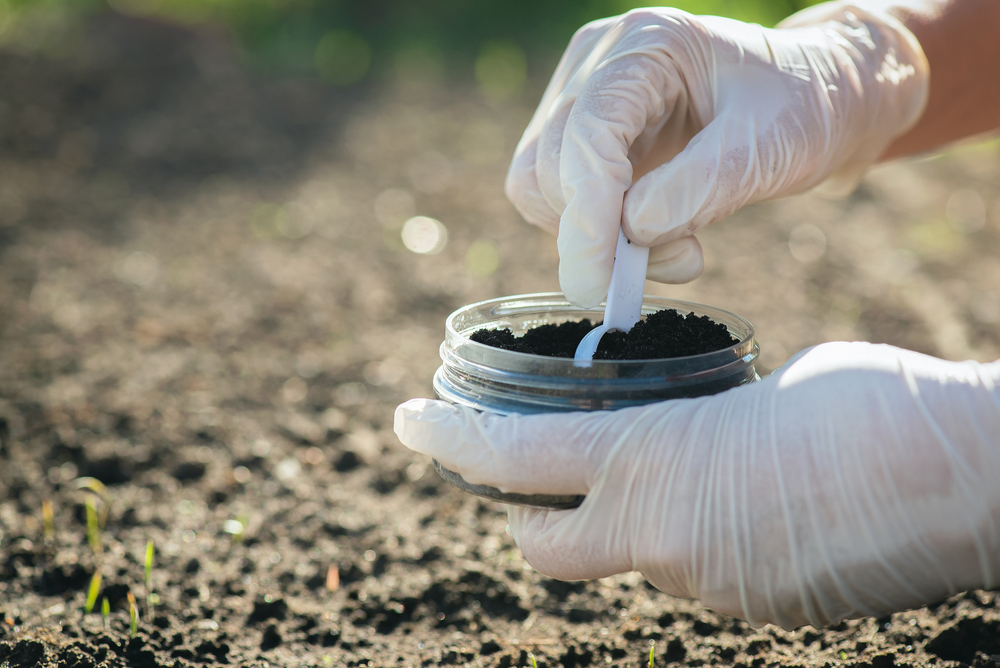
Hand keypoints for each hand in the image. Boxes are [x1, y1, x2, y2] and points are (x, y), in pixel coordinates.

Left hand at [396, 342, 999, 627]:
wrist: (969, 481)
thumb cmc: (871, 408)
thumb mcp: (756, 394)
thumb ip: (696, 422)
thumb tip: (683, 442)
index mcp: (653, 463)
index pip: (511, 460)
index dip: (448, 441)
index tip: (405, 420)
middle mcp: (662, 540)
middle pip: (538, 542)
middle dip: (515, 509)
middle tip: (520, 465)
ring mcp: (705, 588)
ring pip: (620, 559)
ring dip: (615, 521)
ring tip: (655, 468)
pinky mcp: (752, 611)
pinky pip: (687, 577)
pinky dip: (682, 542)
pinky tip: (727, 504)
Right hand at [506, 3, 928, 306]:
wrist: (818, 98)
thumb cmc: (804, 106)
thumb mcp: (770, 145)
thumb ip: (702, 186)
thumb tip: (630, 231)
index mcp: (648, 44)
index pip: (587, 130)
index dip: (586, 212)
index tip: (598, 280)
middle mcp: (600, 63)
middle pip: (549, 164)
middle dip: (594, 234)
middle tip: (675, 263)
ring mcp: (586, 99)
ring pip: (539, 186)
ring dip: (594, 240)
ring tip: (676, 250)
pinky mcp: (587, 140)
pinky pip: (559, 200)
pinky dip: (598, 237)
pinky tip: (657, 238)